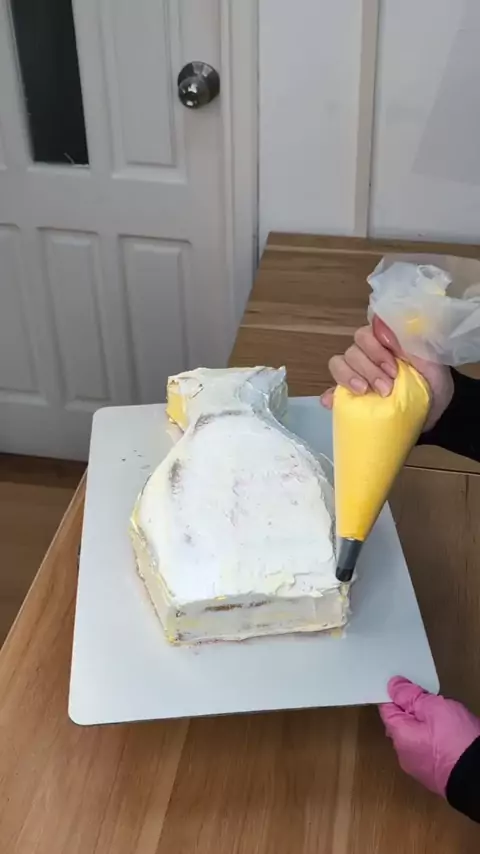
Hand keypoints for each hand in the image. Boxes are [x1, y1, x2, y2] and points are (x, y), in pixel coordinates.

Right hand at [320, 316, 452, 430]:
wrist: (436, 410)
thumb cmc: (432, 380)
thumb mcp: (428, 358)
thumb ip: (408, 341)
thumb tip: (384, 325)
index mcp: (383, 343)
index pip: (365, 335)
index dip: (375, 350)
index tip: (393, 368)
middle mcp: (366, 356)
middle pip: (351, 352)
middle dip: (368, 369)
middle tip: (386, 387)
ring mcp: (356, 376)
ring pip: (338, 366)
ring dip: (349, 378)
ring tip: (364, 392)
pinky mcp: (350, 397)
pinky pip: (331, 393)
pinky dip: (330, 396)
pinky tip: (332, 402)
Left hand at [379, 677, 479, 795]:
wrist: (479, 778)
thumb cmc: (457, 743)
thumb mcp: (433, 708)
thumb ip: (410, 696)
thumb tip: (393, 686)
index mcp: (399, 736)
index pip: (387, 708)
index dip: (396, 694)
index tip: (407, 685)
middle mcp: (404, 755)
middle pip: (402, 723)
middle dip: (413, 709)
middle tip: (432, 700)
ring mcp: (419, 767)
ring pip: (416, 737)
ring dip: (425, 725)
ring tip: (445, 718)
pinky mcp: (435, 774)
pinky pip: (428, 750)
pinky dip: (435, 740)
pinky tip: (449, 735)